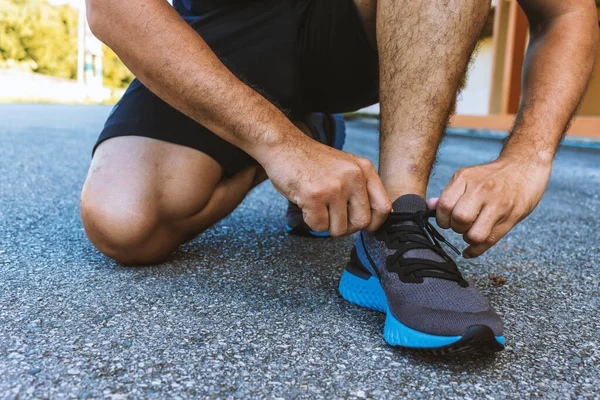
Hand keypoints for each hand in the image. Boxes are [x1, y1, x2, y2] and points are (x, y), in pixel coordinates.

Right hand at [262, 137, 391, 236]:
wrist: (282, 146)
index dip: (373, 223)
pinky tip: (306, 206)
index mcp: (364, 169)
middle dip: (346, 227)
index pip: (383, 208)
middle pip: (362, 222)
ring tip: (317, 207)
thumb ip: (361, 188)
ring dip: (326, 225)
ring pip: (339, 229)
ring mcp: (335, 186)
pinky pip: (319, 226)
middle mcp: (353, 177)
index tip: (361, 224)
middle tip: (333, 218)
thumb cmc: (311, 161)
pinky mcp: (315, 195)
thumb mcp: (345, 167)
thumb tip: (377, 217)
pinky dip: (311, 222)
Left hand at [428, 156, 551, 257]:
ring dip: (468, 238)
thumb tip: (430, 207)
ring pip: (475, 234)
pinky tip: (470, 250)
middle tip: (460, 225)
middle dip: (456, 228)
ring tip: (470, 232)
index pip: (444, 205)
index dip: (442, 219)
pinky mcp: (512, 216)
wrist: (524, 165)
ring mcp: (498, 203)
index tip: (447, 220)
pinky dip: (475, 250)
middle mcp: (481, 189)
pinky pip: (489, 241)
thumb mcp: (468, 177)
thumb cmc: (491, 176)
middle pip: (459, 219)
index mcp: (465, 178)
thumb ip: (450, 193)